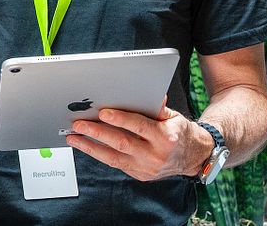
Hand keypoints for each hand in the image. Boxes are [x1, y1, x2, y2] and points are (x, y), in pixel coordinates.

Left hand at [65, 104, 212, 181]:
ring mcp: (147, 168)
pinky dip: (98, 154)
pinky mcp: (139, 175)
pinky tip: (85, 145)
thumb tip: (143, 92)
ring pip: (113, 158)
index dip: (120, 119)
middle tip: (78, 124)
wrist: (194, 157)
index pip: (139, 126)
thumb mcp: (173, 116)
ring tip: (72, 137)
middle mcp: (155, 155)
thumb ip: (155, 106)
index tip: (102, 113)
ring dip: (90, 147)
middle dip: (97, 133)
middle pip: (121, 143)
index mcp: (165, 137)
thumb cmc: (179, 131)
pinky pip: (115, 164)